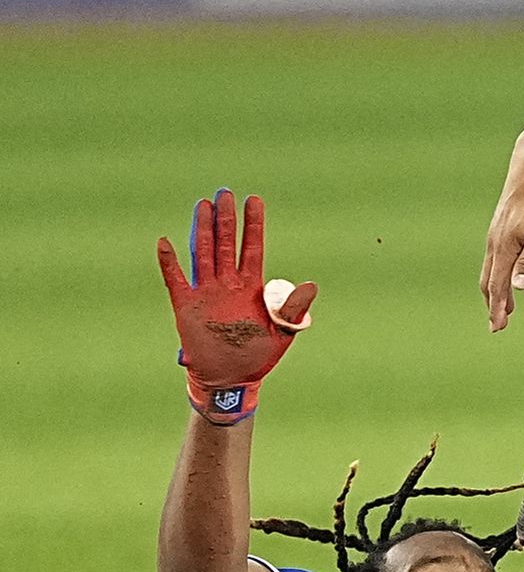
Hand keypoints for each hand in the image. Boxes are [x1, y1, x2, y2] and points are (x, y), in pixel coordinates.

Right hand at [155, 191, 316, 424]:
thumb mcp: (283, 332)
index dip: (254, 225)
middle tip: (225, 193)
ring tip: (203, 205)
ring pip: (204, 254)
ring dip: (203, 231)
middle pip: (227, 244)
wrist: (231, 378)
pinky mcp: (187, 306)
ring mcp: (207, 293)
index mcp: (252, 287)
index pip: (253, 248)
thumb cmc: (259, 354)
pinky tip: (165, 243)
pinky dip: (170, 263)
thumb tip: (311, 285)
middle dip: (227, 219)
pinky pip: (176, 281)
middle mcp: (228, 284)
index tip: (254, 200)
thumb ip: (293, 308)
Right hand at [480, 171, 523, 330]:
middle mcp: (495, 243)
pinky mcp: (501, 228)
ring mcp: (496, 235)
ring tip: (504, 307)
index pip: (497, 285)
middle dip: (493, 304)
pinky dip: (498, 274)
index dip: (497, 307)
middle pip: (489, 280)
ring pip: (491, 269)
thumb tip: (518, 287)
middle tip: (498, 325)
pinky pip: (495, 258)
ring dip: (495, 290)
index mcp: (504, 247)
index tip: (497, 326)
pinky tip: (505, 276)